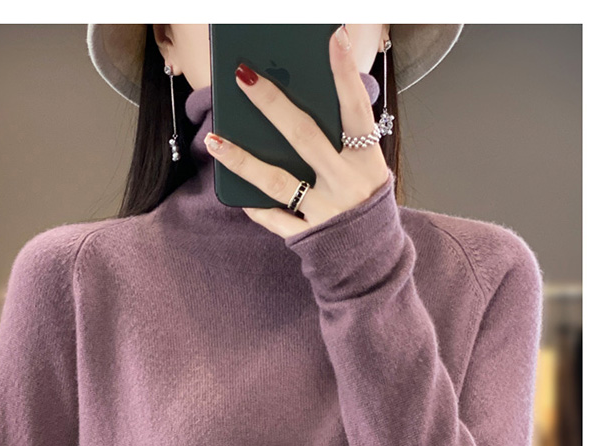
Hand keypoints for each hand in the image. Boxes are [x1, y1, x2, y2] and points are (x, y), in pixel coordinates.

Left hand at [203, 24, 390, 239]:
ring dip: (243, 158)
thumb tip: (299, 103)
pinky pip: (274, 219)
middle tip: (242, 75)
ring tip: (214, 139)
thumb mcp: (367, 170)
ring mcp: (325, 212)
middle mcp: (346, 185)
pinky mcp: (308, 237)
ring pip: (278, 181)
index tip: (333, 38)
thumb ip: (343, 141)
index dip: (345, 75)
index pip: (356, 110)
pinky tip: (232, 189)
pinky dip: (254, 205)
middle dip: (272, 103)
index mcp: (367, 162)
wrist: (373, 265)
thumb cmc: (365, 206)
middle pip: (304, 137)